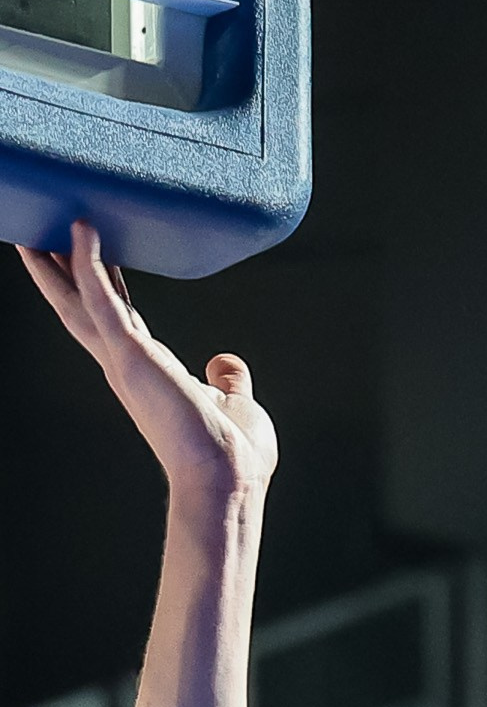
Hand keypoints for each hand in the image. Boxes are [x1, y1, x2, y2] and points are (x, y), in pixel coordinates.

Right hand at [18, 223, 275, 502]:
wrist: (230, 480)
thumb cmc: (234, 456)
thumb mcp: (235, 404)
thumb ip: (228, 381)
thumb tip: (225, 363)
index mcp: (148, 375)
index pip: (117, 318)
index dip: (102, 283)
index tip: (90, 250)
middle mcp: (128, 367)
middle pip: (82, 308)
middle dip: (58, 271)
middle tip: (36, 231)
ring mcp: (125, 362)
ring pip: (78, 302)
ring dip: (55, 264)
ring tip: (32, 226)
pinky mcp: (132, 355)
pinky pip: (103, 300)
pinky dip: (91, 265)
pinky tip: (83, 231)